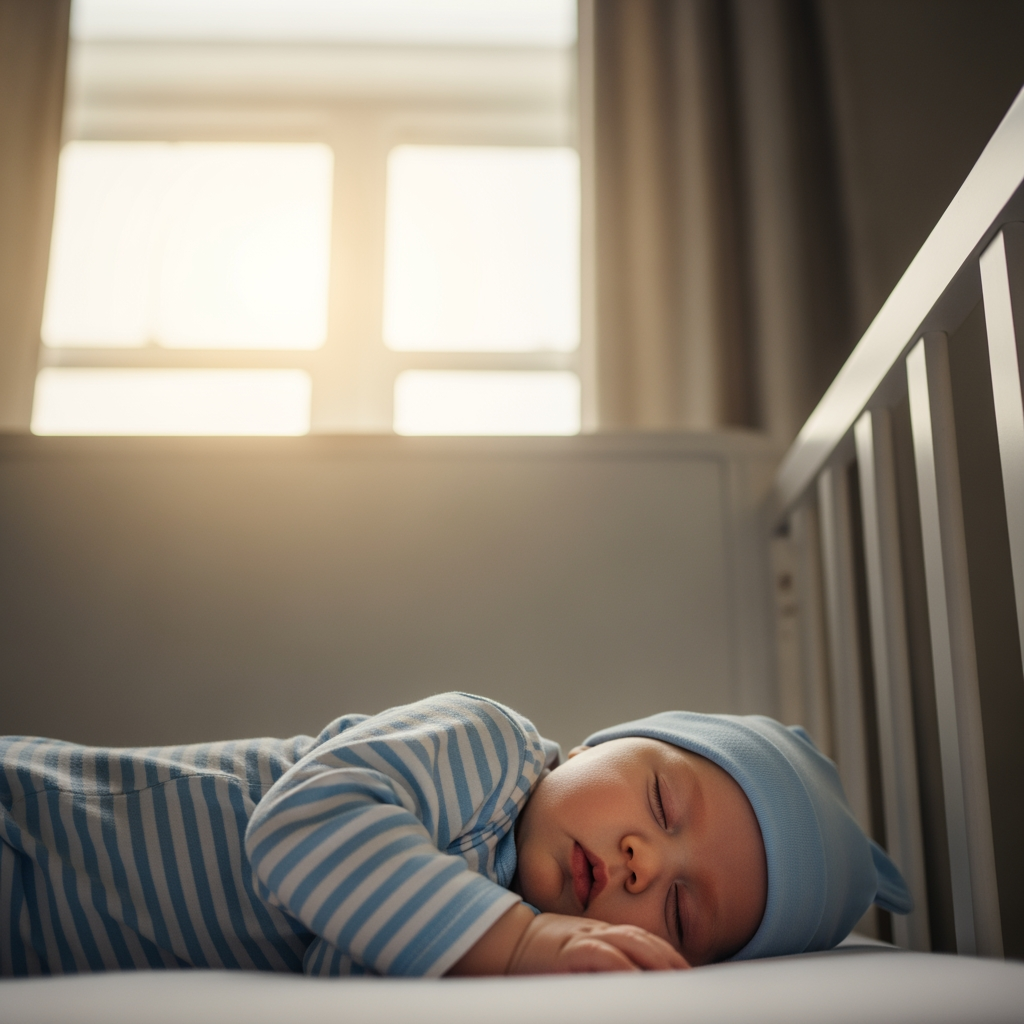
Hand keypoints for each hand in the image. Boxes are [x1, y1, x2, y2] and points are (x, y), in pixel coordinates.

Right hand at [507, 912, 689, 973]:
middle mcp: (599, 932)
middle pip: (644, 939)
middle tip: (692, 981)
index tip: (688, 974)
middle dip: (671, 959)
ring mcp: (584, 938)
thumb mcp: (576, 956)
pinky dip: (622, 965)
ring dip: (657, 960)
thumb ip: (602, 964)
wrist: (506, 940)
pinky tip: (638, 978)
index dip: (667, 955)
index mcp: (602, 934)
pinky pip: (602, 955)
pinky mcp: (570, 950)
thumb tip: (632, 983)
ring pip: (630, 943)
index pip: (643, 939)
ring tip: (676, 980)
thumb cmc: (542, 956)